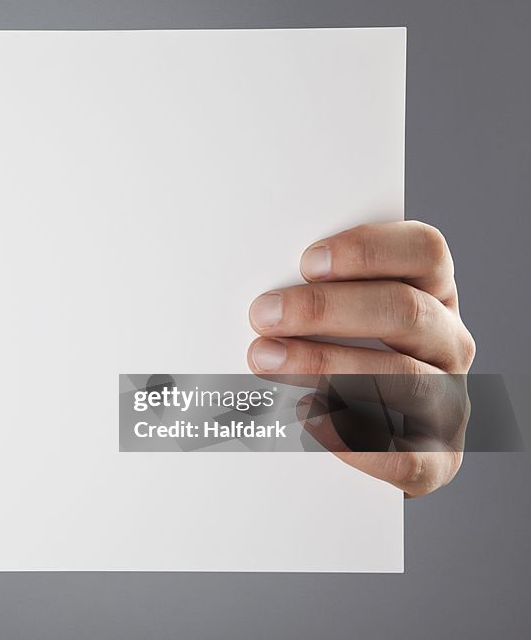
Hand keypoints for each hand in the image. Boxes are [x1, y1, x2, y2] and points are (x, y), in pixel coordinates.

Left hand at [246, 221, 474, 496]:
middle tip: (263, 314)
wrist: (345, 455)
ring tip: (267, 362)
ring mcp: (449, 402)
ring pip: (404, 377)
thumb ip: (307, 295)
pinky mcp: (438, 461)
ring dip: (327, 366)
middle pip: (405, 311)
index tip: (307, 262)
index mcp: (430, 294)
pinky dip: (352, 438)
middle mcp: (448, 343)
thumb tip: (261, 290)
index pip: (424, 252)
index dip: (370, 251)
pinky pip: (405, 454)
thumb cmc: (322, 363)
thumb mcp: (324, 320)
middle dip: (325, 310)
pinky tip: (305, 419)